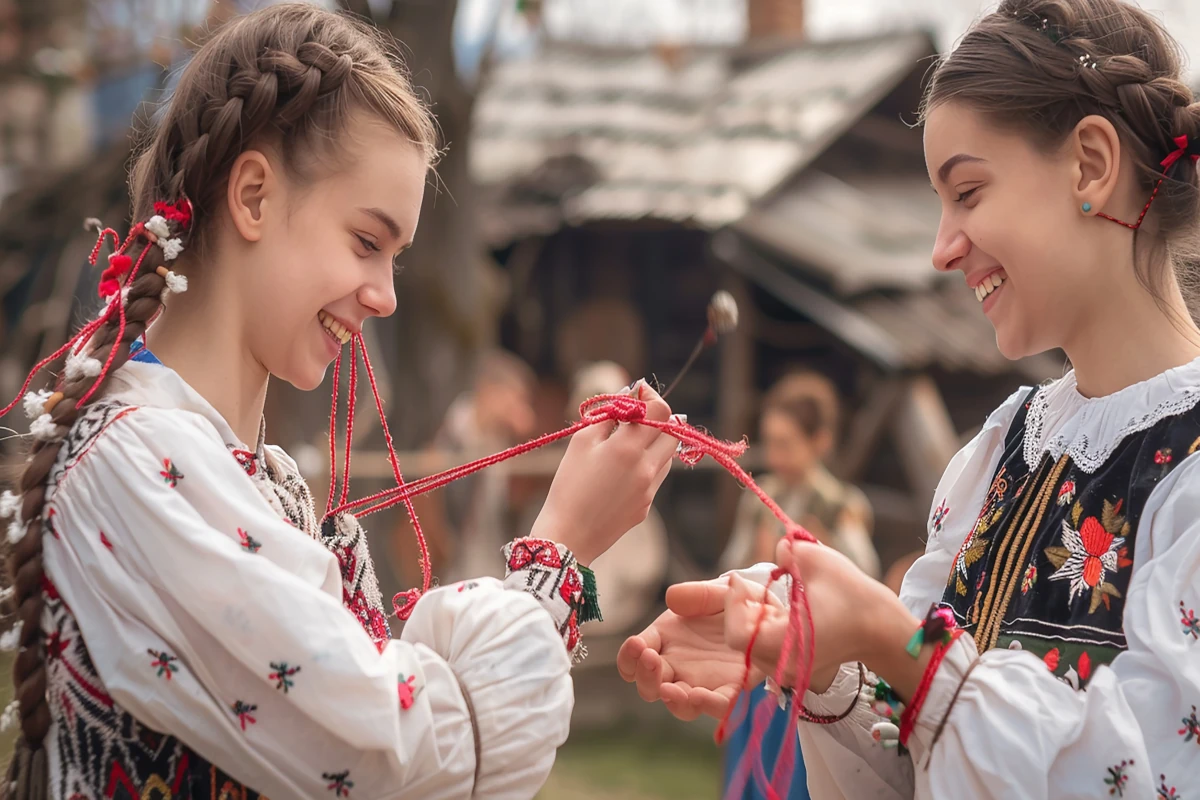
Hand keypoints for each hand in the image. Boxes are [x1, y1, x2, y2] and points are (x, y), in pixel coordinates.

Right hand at [531, 380, 675, 564]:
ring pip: (667, 454)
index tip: (636, 391)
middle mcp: (646, 467)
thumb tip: (626, 396)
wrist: (568, 536)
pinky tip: (621, 470)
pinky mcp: (647, 505)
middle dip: (658, 417)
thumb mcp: (581, 442)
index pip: (659, 410)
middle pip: (672, 430)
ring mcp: (650, 488)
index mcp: (628, 448)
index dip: (650, 395)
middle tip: (636, 416)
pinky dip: (646, 464)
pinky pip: (656, 476)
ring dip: (654, 441)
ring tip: (626, 442)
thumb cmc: (568, 485)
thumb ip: (607, 415)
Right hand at [618, 579, 758, 720]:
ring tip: (670, 690)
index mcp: (666, 637)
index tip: (637, 646)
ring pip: (678, 702)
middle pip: (650, 683)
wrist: (770, 617)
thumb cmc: (736, 601)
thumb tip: (672, 598)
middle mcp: (678, 664)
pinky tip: (700, 696)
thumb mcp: (719, 591)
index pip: (636, 653)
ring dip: (671, 699)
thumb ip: (698, 593)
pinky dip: (707, 705)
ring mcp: (701, 681)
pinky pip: (717, 705)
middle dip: (645, 676)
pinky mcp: (729, 690)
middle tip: (651, 660)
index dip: (630, 655)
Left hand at [725, 538, 916, 694]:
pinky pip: (766, 646)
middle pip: (742, 639)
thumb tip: (777, 547)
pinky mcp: (795, 665)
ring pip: (752, 643)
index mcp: (786, 645)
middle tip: (746, 582)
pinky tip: (775, 606)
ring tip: (761, 593)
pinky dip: (764, 625)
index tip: (739, 578)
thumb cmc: (855, 597)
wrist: (883, 630)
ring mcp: (789, 669)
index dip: (733, 604)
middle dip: (740, 608)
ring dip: (751, 616)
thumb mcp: (819, 562)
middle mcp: (783, 665)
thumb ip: (789, 551)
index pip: (738, 634)